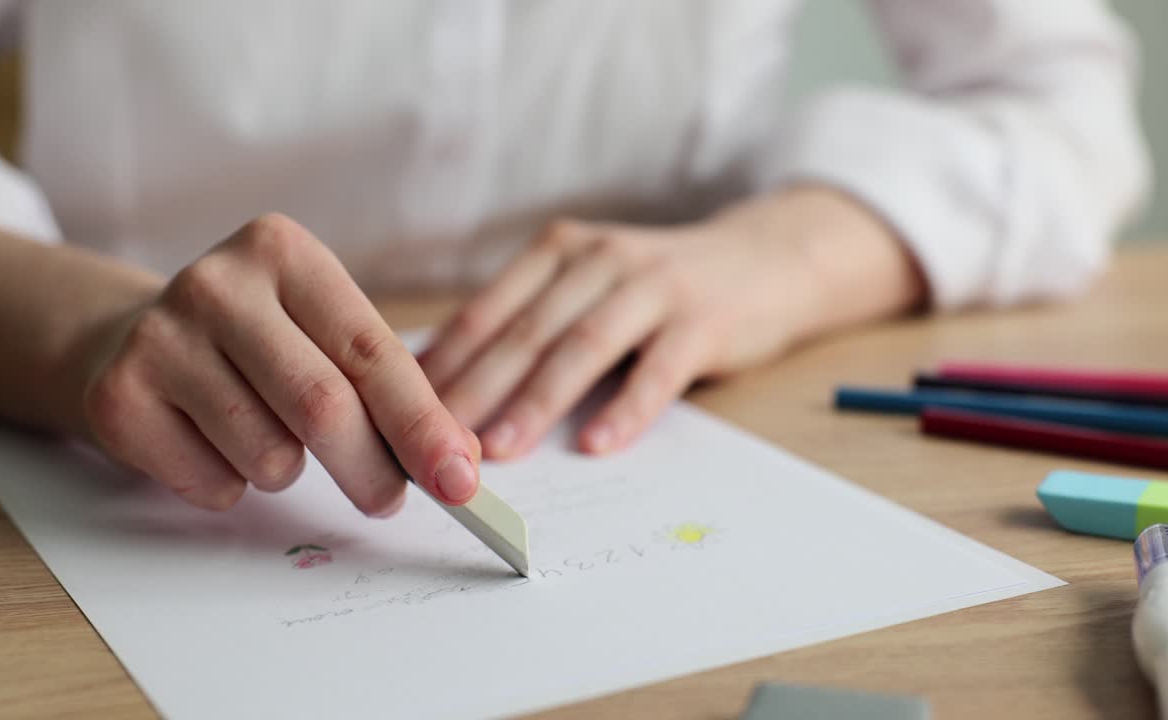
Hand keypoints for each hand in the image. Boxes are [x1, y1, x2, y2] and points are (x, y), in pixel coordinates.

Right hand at [78, 214, 479, 512]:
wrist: (131, 339)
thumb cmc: (257, 343)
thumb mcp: (323, 335)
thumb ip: (391, 391)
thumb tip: (459, 464)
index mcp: (284, 252)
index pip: (372, 352)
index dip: (422, 425)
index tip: (460, 480)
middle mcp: (217, 284)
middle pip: (322, 406)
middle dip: (372, 470)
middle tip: (389, 500)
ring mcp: (159, 337)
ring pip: (269, 455)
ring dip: (288, 472)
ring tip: (268, 437)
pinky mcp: (119, 397)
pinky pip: (214, 484)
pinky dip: (233, 487)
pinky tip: (212, 444)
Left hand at [419, 187, 925, 459]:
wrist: (764, 260)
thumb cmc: (656, 289)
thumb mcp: (587, 286)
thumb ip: (528, 323)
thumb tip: (441, 385)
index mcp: (558, 252)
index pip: (488, 312)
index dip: (445, 365)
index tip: (402, 414)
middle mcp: (600, 259)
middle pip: (526, 331)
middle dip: (475, 390)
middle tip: (434, 442)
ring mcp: (654, 285)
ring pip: (583, 346)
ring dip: (538, 401)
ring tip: (500, 450)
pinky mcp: (704, 319)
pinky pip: (658, 369)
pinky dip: (627, 408)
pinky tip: (598, 446)